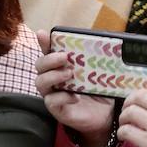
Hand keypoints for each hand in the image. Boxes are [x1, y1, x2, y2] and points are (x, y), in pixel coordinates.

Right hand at [34, 29, 116, 146]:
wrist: (106, 113)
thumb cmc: (99, 89)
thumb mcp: (99, 71)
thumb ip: (97, 58)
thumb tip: (106, 42)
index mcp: (60, 66)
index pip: (48, 52)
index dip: (43, 42)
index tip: (43, 33)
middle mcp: (52, 79)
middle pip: (39, 66)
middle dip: (49, 59)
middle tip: (65, 57)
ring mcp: (53, 94)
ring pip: (40, 83)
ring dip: (53, 76)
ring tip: (69, 74)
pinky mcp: (57, 109)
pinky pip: (51, 102)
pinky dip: (62, 97)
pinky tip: (75, 97)